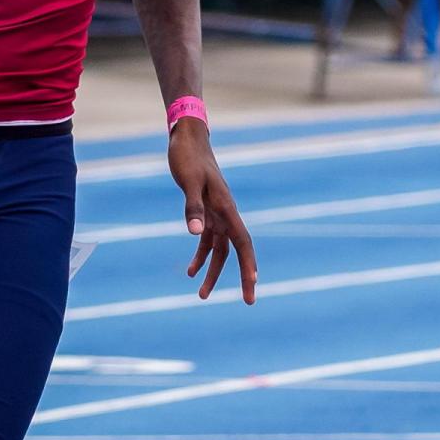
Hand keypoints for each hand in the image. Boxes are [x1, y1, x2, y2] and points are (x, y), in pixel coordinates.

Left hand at [168, 117, 255, 302]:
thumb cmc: (188, 158)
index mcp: (226, 208)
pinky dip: (200, 255)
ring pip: (220, 250)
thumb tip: (196, 235)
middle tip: (247, 301)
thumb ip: (193, 208)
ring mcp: (217, 214)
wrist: (186, 139)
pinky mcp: (205, 211)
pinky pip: (208, 240)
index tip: (253, 285)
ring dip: (213, 271)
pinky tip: (190, 270)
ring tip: (202, 295)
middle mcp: (226, 214)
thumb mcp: (188, 182)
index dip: (249, 265)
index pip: (243, 242)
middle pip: (237, 251)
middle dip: (242, 276)